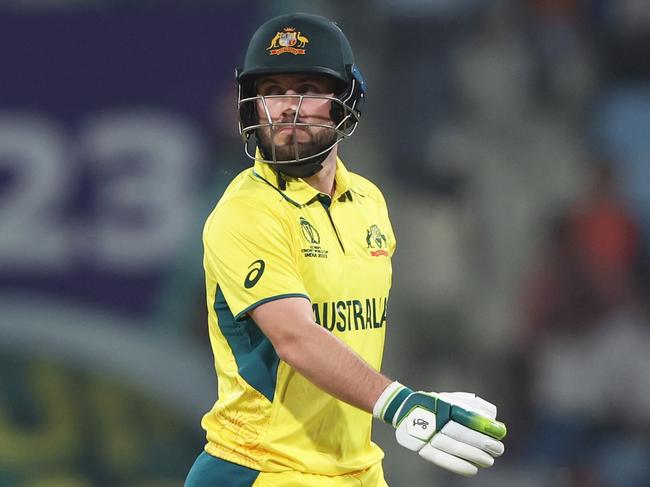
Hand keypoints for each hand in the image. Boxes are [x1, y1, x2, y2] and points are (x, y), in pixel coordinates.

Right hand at [374, 384, 505, 475]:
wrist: (403, 409)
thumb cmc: (435, 405)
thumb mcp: (451, 398)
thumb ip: (472, 404)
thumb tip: (492, 415)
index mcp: (443, 403)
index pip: (466, 415)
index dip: (484, 425)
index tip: (499, 432)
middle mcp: (433, 418)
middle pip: (460, 432)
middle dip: (482, 442)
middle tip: (498, 449)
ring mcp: (425, 433)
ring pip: (452, 447)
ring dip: (473, 455)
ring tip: (488, 460)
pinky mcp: (420, 448)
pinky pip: (440, 459)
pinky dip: (458, 466)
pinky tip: (473, 469)